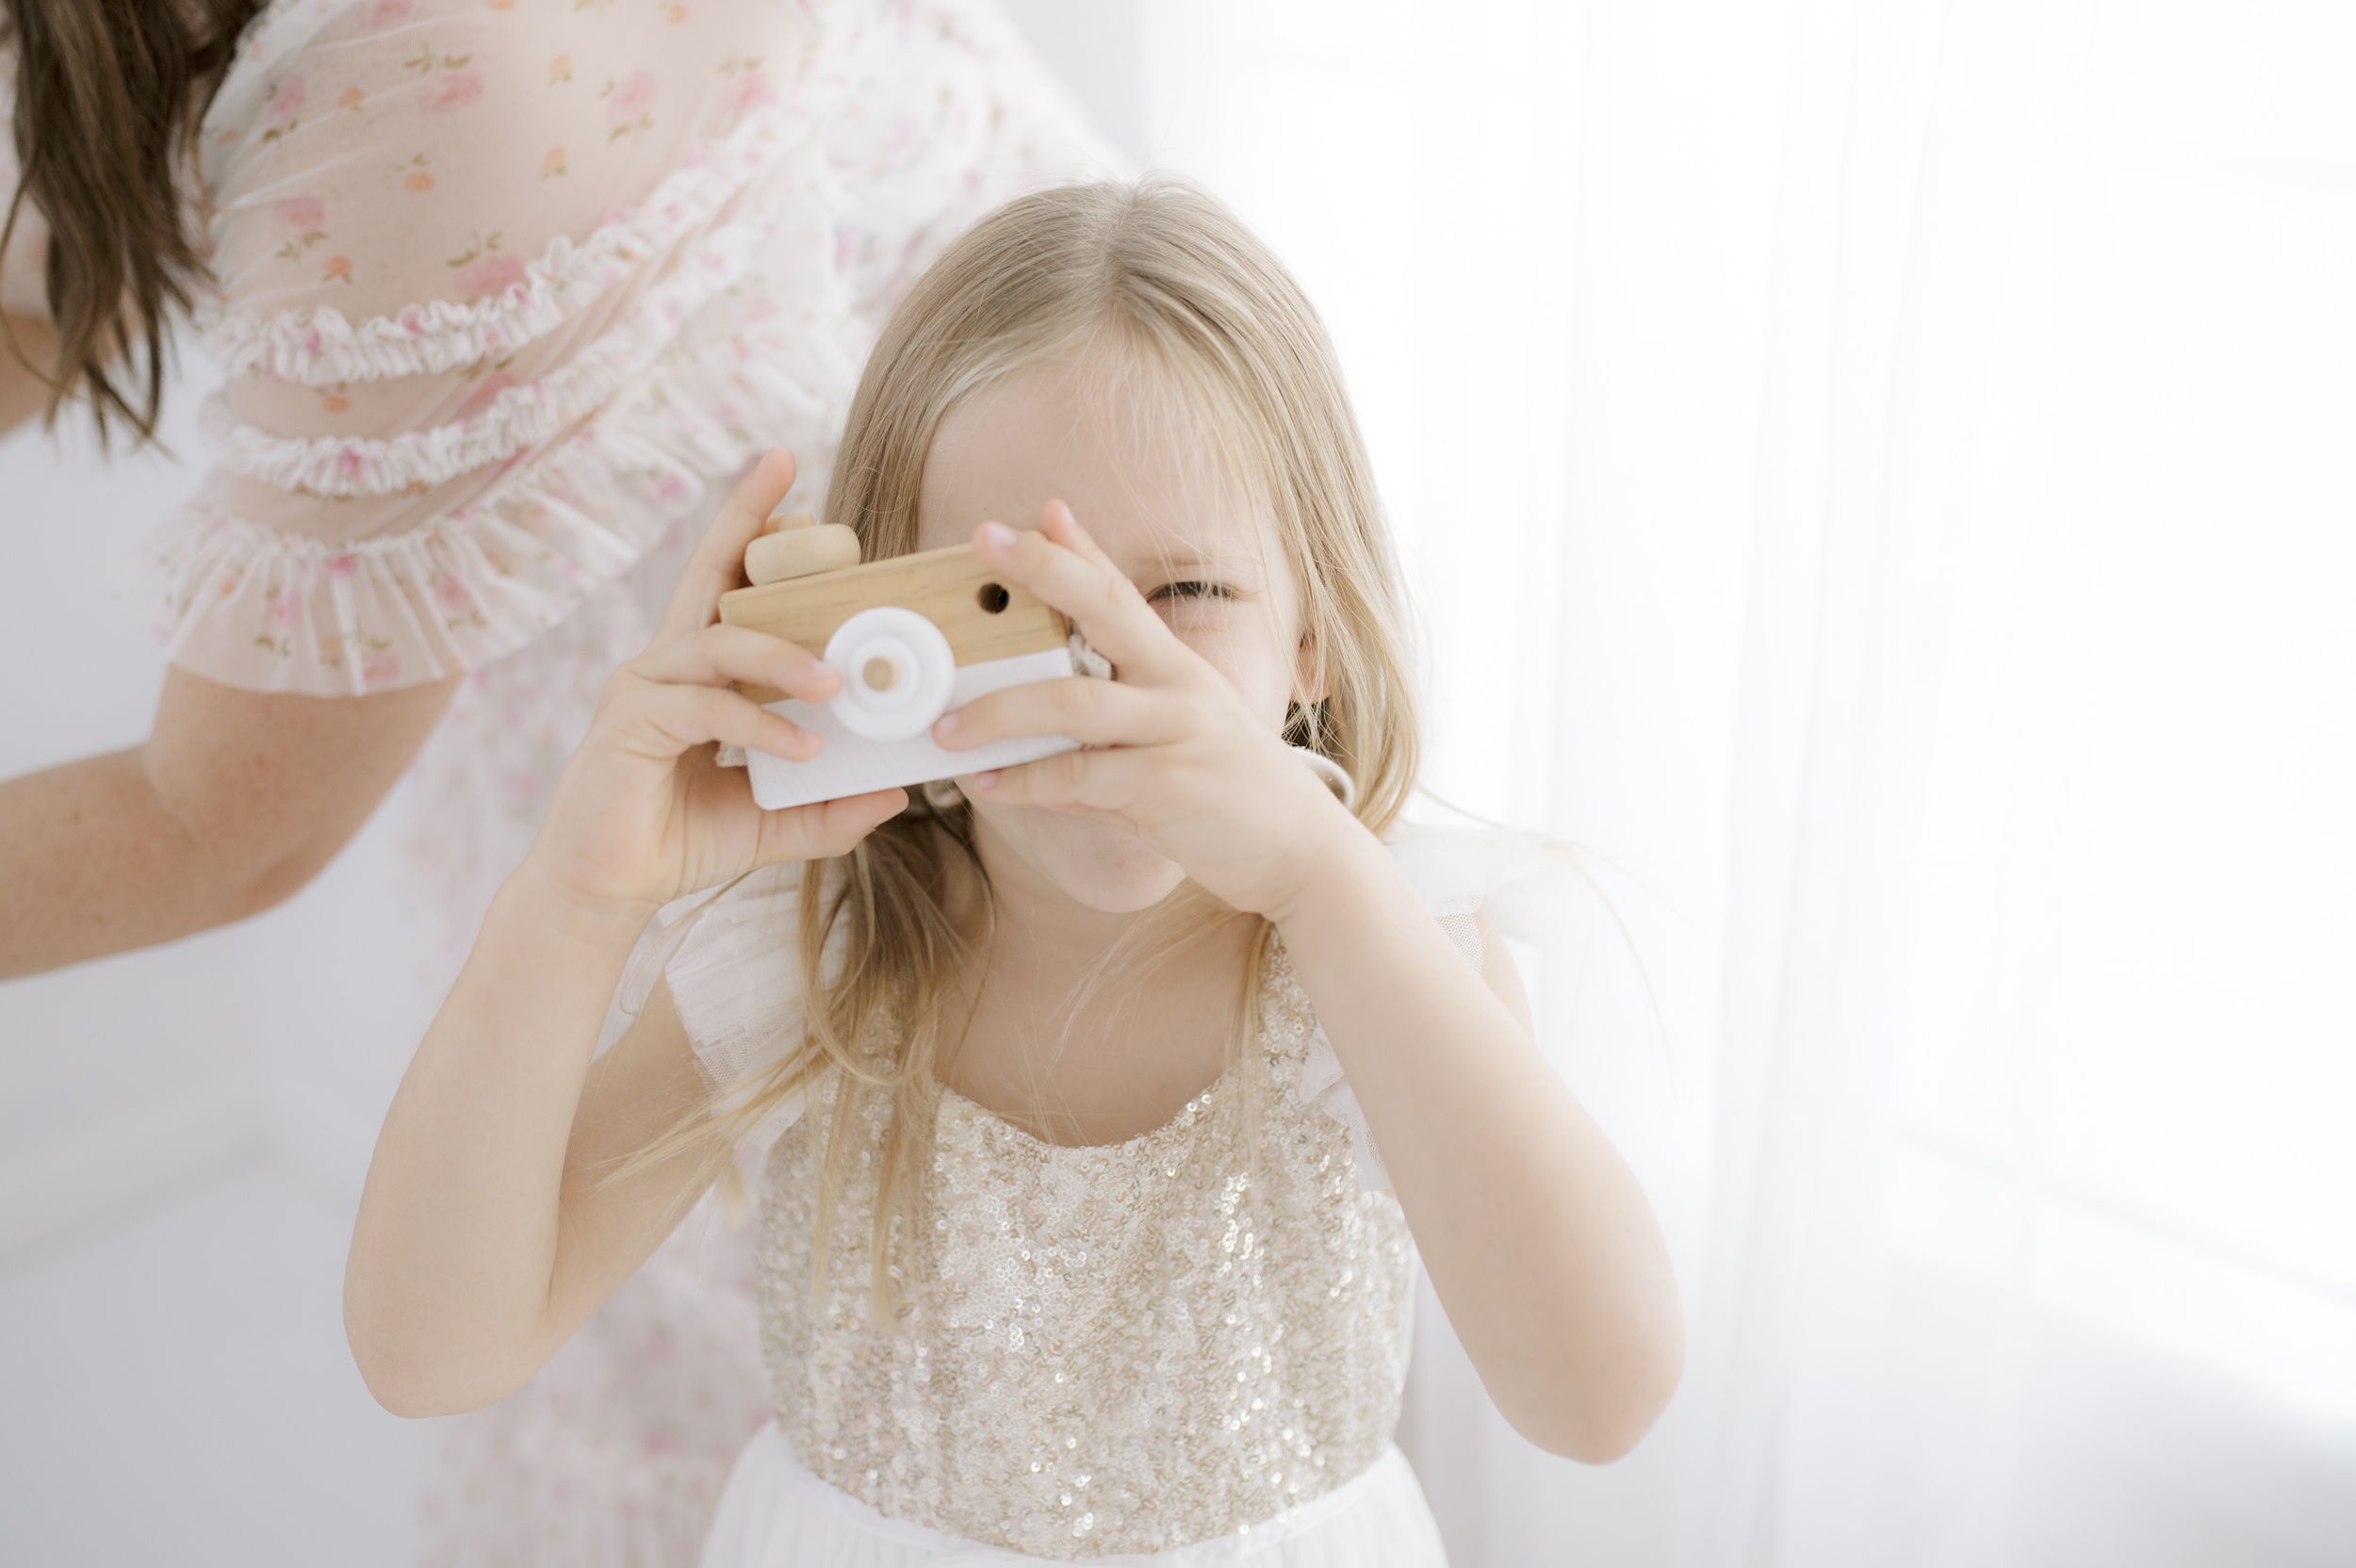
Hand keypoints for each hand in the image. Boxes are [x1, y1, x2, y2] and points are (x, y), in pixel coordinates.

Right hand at [520, 451, 905, 916]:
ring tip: (837, 685)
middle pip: (706, 575)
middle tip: (790, 474)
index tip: (790, 475)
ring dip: (782, 657)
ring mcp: (643, 688)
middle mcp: (666, 664)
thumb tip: (896, 792)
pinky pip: (706, 708)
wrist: (606, 890)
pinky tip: (801, 747)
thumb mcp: (772, 822)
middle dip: (745, 519)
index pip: (726, 584)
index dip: (751, 526)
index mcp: (698, 671)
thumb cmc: (678, 842)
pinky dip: (758, 724)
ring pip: (718, 644)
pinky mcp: (632, 725)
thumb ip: (829, 807)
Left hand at [931, 501, 1366, 918]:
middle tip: (983, 539)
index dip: (1081, 548)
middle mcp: (1178, 688)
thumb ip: (1123, 709)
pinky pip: (1082, 778)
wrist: (1300, 851)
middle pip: (1105, 612)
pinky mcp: (1167, 790)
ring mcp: (1175, 734)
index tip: (1042, 509)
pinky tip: (990, 783)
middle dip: (1044, 570)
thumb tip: (1048, 698)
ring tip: (946, 726)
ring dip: (1001, 711)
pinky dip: (1028, 781)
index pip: (1122, 593)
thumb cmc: (1228, 792)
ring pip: (1075, 704)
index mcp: (1178, 669)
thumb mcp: (1183, 732)